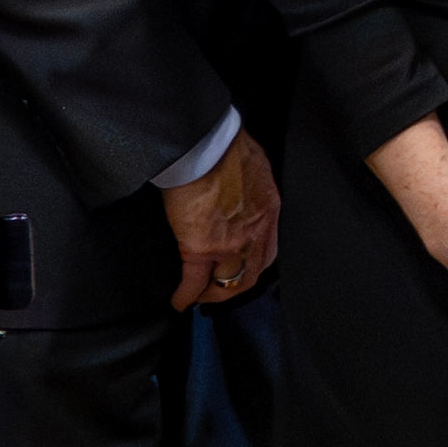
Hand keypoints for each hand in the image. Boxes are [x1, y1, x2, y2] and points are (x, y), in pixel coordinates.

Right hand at [160, 138, 281, 311]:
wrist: (205, 145)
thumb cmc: (225, 146)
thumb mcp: (253, 166)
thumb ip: (250, 185)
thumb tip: (239, 190)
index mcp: (268, 209)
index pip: (267, 250)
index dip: (253, 265)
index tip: (241, 270)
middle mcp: (255, 232)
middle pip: (250, 274)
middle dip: (234, 288)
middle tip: (219, 292)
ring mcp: (230, 243)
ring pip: (226, 283)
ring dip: (213, 294)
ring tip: (200, 297)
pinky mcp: (202, 247)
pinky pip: (194, 281)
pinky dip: (186, 295)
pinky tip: (180, 301)